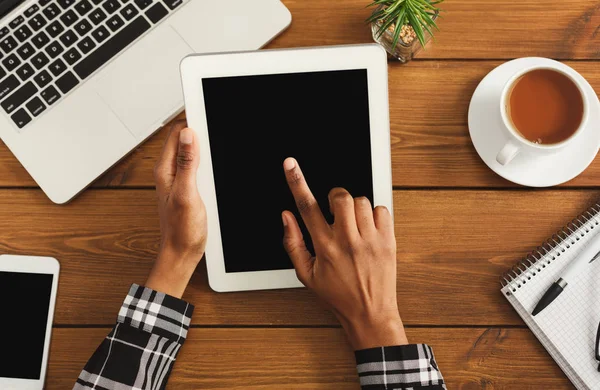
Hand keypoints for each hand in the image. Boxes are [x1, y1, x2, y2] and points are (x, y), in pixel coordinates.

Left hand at [146, 121, 207, 297]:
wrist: (182, 253)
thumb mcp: (187, 193)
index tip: (206, 112)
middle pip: (184, 140)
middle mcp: (170, 172)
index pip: (176, 133)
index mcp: (165, 170)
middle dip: (200, 131)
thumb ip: (187, 163)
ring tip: (218, 143)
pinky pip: (197, 167)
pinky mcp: (188, 188)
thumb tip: (188, 135)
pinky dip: (207, 162)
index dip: (191, 121)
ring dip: (204, 147)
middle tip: (216, 125)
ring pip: (192, 153)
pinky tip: (216, 166)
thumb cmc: (182, 230)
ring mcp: (178, 180)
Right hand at [281, 158, 407, 349]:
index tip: (290, 165)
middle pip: (341, 196)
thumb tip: (287, 217)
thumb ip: (293, 243)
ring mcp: (370, 240)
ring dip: (355, 207)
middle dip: (336, 196)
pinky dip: (374, 214)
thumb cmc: (337, 295)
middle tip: (335, 210)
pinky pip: (382, 210)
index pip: (307, 206)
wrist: (370, 312)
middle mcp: (348, 241)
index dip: (296, 182)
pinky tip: (368, 229)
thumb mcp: (306, 274)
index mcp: (325, 247)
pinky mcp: (388, 241)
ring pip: (362, 201)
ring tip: (353, 224)